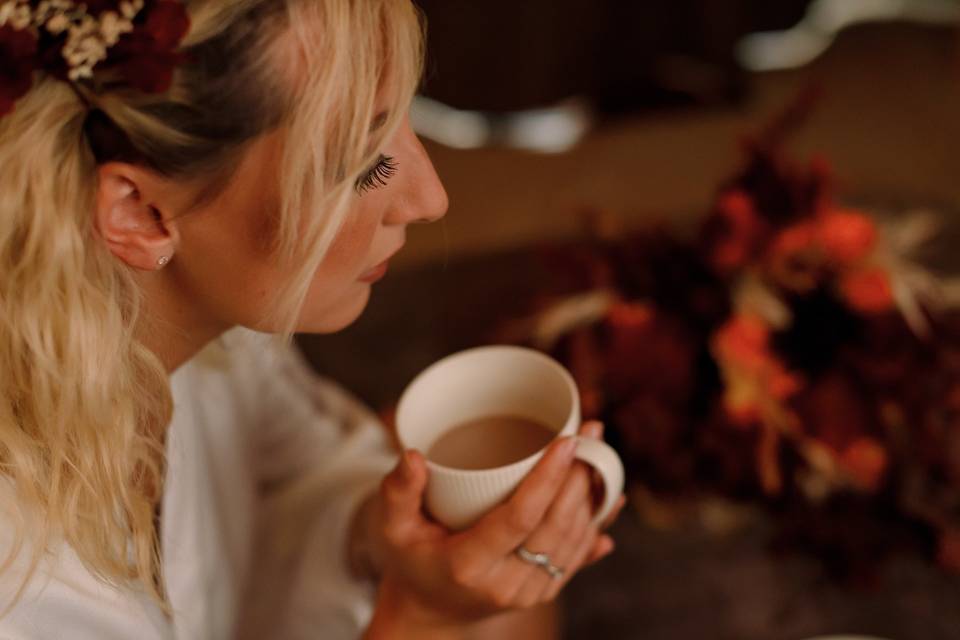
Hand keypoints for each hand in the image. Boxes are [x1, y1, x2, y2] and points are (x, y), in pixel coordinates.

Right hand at [363, 421, 625, 636]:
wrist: (429, 613)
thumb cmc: (409, 560)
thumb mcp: (392, 528)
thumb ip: (398, 491)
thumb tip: (413, 456)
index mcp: (468, 565)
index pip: (518, 518)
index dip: (546, 479)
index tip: (566, 441)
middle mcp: (505, 584)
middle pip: (555, 526)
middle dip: (578, 477)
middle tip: (592, 433)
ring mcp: (529, 593)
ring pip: (573, 540)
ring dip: (592, 494)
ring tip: (601, 449)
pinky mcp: (543, 591)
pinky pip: (578, 555)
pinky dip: (597, 522)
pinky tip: (611, 493)